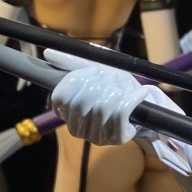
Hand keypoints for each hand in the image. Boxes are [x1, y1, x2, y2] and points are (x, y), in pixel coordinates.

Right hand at [48, 52, 182, 147]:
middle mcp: (79, 129)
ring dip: (117, 90)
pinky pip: (121, 114)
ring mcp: (97, 137)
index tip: (94, 70)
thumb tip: (48, 53)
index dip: (77, 78)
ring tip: (124, 86)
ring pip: (103, 107)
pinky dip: (133, 99)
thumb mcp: (95, 71)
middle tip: (112, 76)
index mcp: (67, 114)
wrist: (142, 105)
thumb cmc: (116, 87)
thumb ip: (73, 63)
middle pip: (82, 101)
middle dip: (100, 83)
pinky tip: (140, 93)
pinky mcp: (118, 139)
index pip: (60, 97)